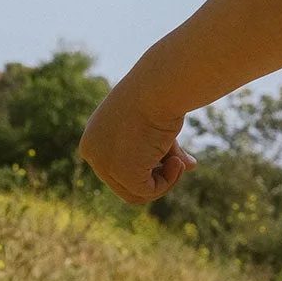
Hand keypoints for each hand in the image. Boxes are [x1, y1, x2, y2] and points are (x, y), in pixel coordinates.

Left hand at [79, 82, 196, 203]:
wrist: (158, 86)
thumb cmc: (160, 97)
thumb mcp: (159, 127)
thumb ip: (167, 150)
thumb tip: (189, 166)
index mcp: (94, 138)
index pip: (118, 167)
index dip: (147, 166)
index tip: (171, 155)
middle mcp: (92, 152)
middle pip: (125, 183)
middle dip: (156, 175)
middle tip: (180, 161)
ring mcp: (103, 164)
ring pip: (135, 193)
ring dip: (163, 182)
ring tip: (179, 161)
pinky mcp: (122, 173)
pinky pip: (149, 192)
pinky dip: (168, 181)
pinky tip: (176, 161)